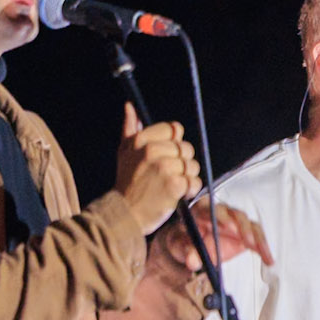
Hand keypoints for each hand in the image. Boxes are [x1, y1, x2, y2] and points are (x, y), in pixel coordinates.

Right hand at [115, 101, 200, 232]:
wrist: (125, 213)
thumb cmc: (128, 183)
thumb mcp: (124, 152)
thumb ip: (130, 128)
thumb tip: (130, 106)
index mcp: (141, 140)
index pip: (174, 129)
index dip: (175, 143)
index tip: (168, 155)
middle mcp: (152, 151)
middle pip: (186, 148)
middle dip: (182, 162)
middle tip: (169, 174)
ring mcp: (164, 168)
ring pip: (192, 165)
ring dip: (187, 177)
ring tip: (172, 185)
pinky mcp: (174, 185)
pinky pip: (194, 182)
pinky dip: (190, 190)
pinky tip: (178, 194)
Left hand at [157, 200, 273, 272]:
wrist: (189, 246)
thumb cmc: (184, 240)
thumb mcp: (180, 246)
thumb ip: (186, 252)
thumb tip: (193, 262)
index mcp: (204, 210)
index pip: (214, 208)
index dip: (222, 216)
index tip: (227, 227)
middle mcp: (222, 213)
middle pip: (236, 215)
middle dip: (243, 228)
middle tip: (248, 241)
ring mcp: (236, 223)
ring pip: (250, 225)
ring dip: (257, 238)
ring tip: (262, 252)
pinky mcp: (245, 234)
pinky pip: (257, 238)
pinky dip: (264, 249)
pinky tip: (269, 260)